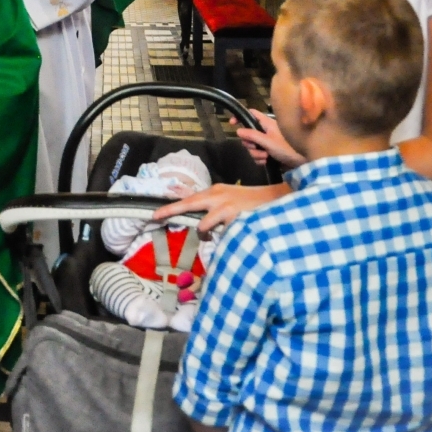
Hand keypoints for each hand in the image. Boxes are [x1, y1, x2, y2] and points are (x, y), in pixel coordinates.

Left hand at [153, 182, 288, 234]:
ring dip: (205, 235)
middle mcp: (217, 197)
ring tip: (213, 237)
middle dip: (170, 211)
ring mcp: (225, 207)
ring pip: (203, 226)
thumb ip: (213, 207)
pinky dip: (223, 239)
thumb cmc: (251, 202)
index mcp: (214, 192)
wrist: (276, 200)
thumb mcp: (229, 199)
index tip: (155, 214)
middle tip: (155, 217)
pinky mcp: (235, 218)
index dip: (171, 207)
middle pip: (188, 204)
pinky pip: (221, 235)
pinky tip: (233, 236)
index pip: (188, 199)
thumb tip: (198, 220)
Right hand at [232, 109, 304, 169]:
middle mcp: (266, 131)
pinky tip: (267, 162)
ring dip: (256, 154)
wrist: (304, 162)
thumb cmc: (287, 148)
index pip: (250, 114)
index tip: (232, 124)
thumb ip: (252, 135)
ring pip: (253, 146)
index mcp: (266, 123)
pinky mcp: (270, 152)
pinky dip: (260, 159)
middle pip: (248, 134)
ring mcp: (268, 142)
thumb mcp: (268, 141)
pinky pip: (258, 155)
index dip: (240, 117)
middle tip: (257, 147)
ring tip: (266, 157)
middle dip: (250, 144)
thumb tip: (238, 131)